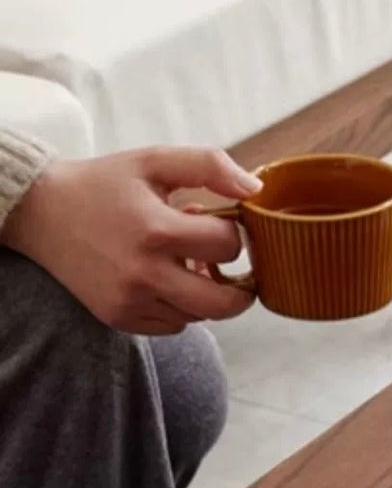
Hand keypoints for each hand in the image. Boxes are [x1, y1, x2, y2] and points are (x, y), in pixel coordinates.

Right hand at [0, 146, 262, 334]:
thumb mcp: (154, 161)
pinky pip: (173, 326)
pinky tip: (163, 280)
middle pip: (224, 304)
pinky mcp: (119, 317)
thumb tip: (255, 190)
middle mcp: (143, 272)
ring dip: (204, 294)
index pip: (227, 246)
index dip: (232, 234)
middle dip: (239, 288)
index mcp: (155, 229)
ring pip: (199, 316)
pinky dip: (179, 307)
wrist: (41, 212)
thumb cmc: (105, 185)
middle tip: (237, 272)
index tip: (219, 225)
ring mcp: (130, 300)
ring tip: (185, 264)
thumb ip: (209, 165)